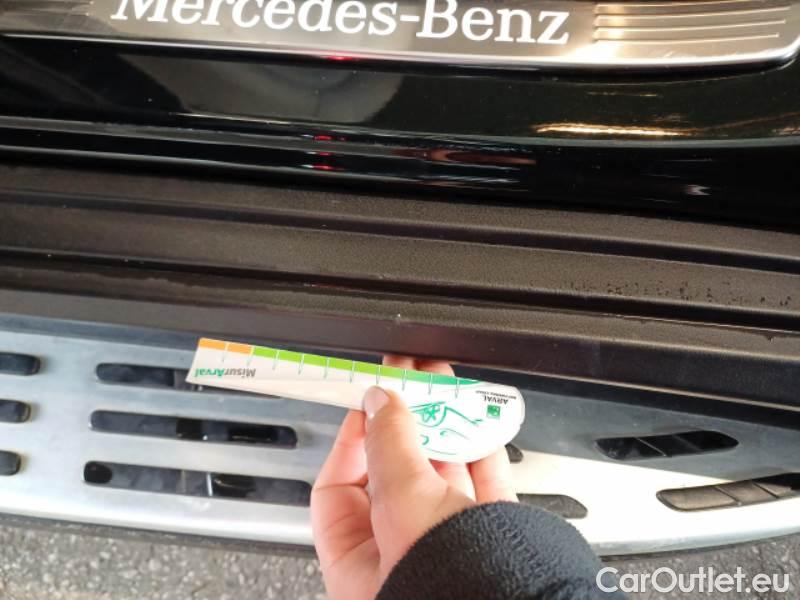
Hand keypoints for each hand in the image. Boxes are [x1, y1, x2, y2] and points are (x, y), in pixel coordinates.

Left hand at [311, 356, 517, 599]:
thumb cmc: (450, 585)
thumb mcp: (402, 501)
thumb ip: (387, 444)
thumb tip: (380, 402)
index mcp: (359, 564)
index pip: (339, 490)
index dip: (352, 441)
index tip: (370, 404)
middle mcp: (401, 556)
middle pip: (393, 474)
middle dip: (405, 423)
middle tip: (412, 383)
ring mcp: (447, 546)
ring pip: (440, 475)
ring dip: (444, 429)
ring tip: (447, 390)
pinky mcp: (492, 538)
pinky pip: (482, 486)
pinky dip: (482, 451)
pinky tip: (482, 423)